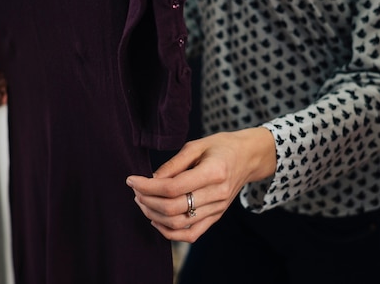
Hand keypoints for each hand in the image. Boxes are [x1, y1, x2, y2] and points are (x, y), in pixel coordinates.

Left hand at [126, 127, 275, 242]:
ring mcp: (217, 209)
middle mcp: (217, 195)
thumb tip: (151, 179)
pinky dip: (169, 232)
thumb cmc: (221, 146)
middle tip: (135, 190)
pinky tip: (156, 219)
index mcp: (214, 172)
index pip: (173, 187)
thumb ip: (174, 163)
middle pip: (174, 208)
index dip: (148, 186)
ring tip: (142, 201)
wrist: (248, 157)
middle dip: (147, 200)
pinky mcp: (216, 217)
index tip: (132, 179)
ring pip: (179, 224)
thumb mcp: (196, 145)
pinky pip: (191, 234)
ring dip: (154, 215)